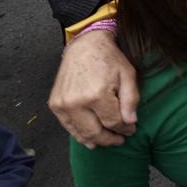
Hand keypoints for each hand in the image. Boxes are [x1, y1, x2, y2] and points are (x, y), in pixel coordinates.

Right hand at [49, 29, 138, 147]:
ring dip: (94, 140)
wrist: (85, 46)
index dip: (124, 129)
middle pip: (94, 133)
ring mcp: (63, 105)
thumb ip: (131, 100)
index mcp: (97, 95)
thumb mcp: (128, 74)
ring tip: (106, 140)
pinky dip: (79, 133)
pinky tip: (89, 137)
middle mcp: (76, 102)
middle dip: (109, 140)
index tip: (131, 130)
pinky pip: (68, 126)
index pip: (113, 122)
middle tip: (120, 140)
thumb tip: (131, 123)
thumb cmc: (109, 59)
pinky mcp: (55, 105)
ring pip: (79, 133)